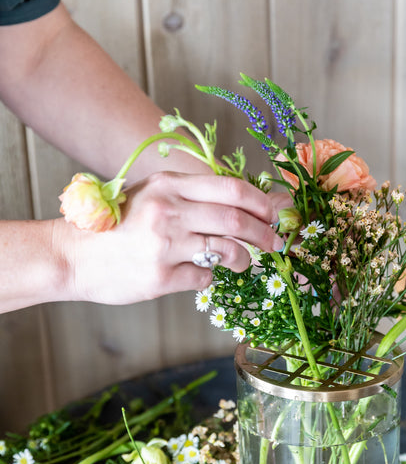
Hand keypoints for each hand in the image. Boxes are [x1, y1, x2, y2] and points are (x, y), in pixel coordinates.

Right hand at [56, 171, 284, 304]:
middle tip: (274, 244)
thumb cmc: (116, 226)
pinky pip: (204, 278)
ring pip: (227, 251)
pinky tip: (198, 274)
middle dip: (264, 234)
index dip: (261, 203)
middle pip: (236, 220)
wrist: (73, 256)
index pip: (231, 189)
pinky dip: (210, 278)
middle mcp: (168, 211)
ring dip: (243, 258)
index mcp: (168, 185)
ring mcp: (164, 246)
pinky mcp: (160, 278)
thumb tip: (245, 204)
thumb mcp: (152, 196)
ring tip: (241, 262)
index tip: (274, 215)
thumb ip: (192, 196)